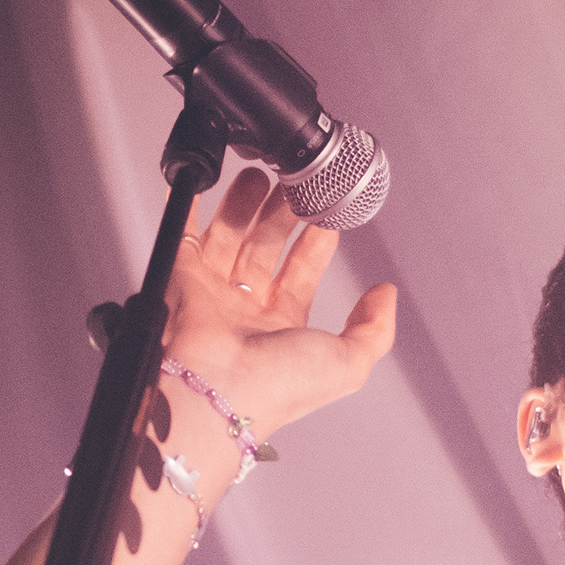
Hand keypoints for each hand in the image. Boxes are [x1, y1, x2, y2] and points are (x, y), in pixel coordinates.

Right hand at [164, 165, 396, 437]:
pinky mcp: (179, 277)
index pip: (302, 271)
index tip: (325, 210)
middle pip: (266, 246)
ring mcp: (212, 291)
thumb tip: (386, 294)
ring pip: (230, 234)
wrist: (214, 390)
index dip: (316, 241)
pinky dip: (189, 204)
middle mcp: (247, 309)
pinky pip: (183, 231)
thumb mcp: (349, 362)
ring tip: (259, 174)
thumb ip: (375, 330)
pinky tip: (204, 179)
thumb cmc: (276, 385)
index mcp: (284, 327)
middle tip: (292, 182)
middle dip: (280, 212)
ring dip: (244, 202)